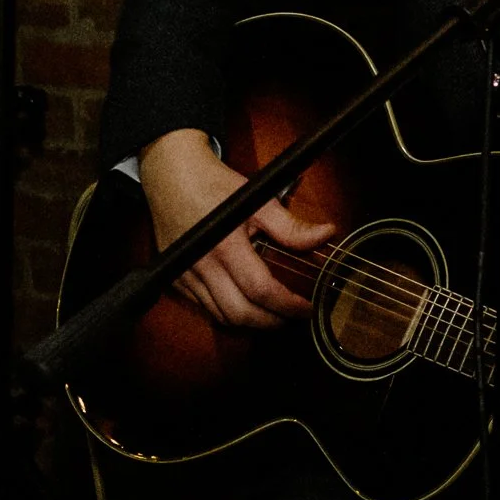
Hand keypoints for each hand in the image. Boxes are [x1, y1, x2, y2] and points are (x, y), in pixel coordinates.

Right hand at [140, 129, 333, 328]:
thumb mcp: (259, 201)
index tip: (307, 309)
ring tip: (275, 314)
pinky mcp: (175, 279)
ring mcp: (184, 275)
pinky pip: (204, 307)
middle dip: (271, 322)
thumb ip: (291, 226)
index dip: (287, 305)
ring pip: (220, 316)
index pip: (261, 290)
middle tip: (293, 317)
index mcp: (224, 246)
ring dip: (250, 322)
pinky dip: (228, 312)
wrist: (172, 177)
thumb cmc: (216, 186)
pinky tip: (247, 304)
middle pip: (240, 313)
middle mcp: (200, 266)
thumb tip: (326, 234)